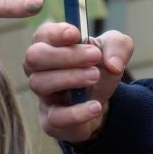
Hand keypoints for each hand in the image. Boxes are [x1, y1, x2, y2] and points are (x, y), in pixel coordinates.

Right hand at [24, 21, 132, 144]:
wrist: (103, 106)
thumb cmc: (100, 70)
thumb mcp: (115, 51)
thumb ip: (118, 46)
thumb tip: (113, 64)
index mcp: (51, 47)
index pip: (41, 35)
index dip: (55, 33)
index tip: (76, 34)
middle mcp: (40, 70)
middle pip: (34, 57)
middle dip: (66, 55)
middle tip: (95, 56)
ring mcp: (43, 96)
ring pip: (39, 83)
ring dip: (71, 77)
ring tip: (96, 76)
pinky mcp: (51, 120)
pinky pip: (55, 117)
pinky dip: (78, 111)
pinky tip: (96, 106)